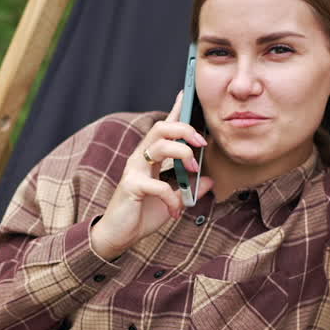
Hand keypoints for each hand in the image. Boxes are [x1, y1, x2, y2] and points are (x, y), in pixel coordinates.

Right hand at [89, 92, 213, 260]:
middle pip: (161, 128)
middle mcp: (140, 159)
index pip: (164, 128)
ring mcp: (134, 170)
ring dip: (182, 155)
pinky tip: (174, 211)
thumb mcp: (173, 201)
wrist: (118, 236)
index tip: (186, 93)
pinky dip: (172, 198)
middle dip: (185, 130)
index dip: (175, 110)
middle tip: (202, 143)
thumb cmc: (142, 215)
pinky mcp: (131, 186)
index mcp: (150, 158)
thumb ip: (189, 189)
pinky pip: (157, 185)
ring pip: (159, 146)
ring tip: (193, 172)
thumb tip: (210, 180)